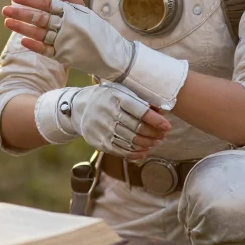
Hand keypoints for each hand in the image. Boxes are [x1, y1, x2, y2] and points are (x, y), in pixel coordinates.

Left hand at [3, 0, 189, 110]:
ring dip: (22, 28)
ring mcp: (66, 42)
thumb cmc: (99, 31)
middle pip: (40, 18)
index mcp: (73, 12)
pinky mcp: (65, 56)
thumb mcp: (88, 12)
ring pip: (40, 33)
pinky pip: (47, 51)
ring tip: (7, 22)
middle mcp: (68, 26)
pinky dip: (34, 46)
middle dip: (21, 13)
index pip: (48, 3)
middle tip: (5, 9)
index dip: (31, 0)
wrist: (114, 55)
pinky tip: (21, 41)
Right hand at [33, 83, 171, 160]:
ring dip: (147, 143)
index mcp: (115, 97)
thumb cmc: (106, 98)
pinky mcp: (100, 142)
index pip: (139, 110)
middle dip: (154, 133)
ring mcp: (103, 129)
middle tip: (163, 134)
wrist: (78, 108)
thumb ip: (139, 100)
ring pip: (131, 141)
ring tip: (156, 142)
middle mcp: (108, 113)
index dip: (155, 120)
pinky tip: (143, 151)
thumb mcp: (120, 91)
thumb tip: (161, 110)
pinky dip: (135, 153)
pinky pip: (121, 151)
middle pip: (137, 128)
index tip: (167, 125)